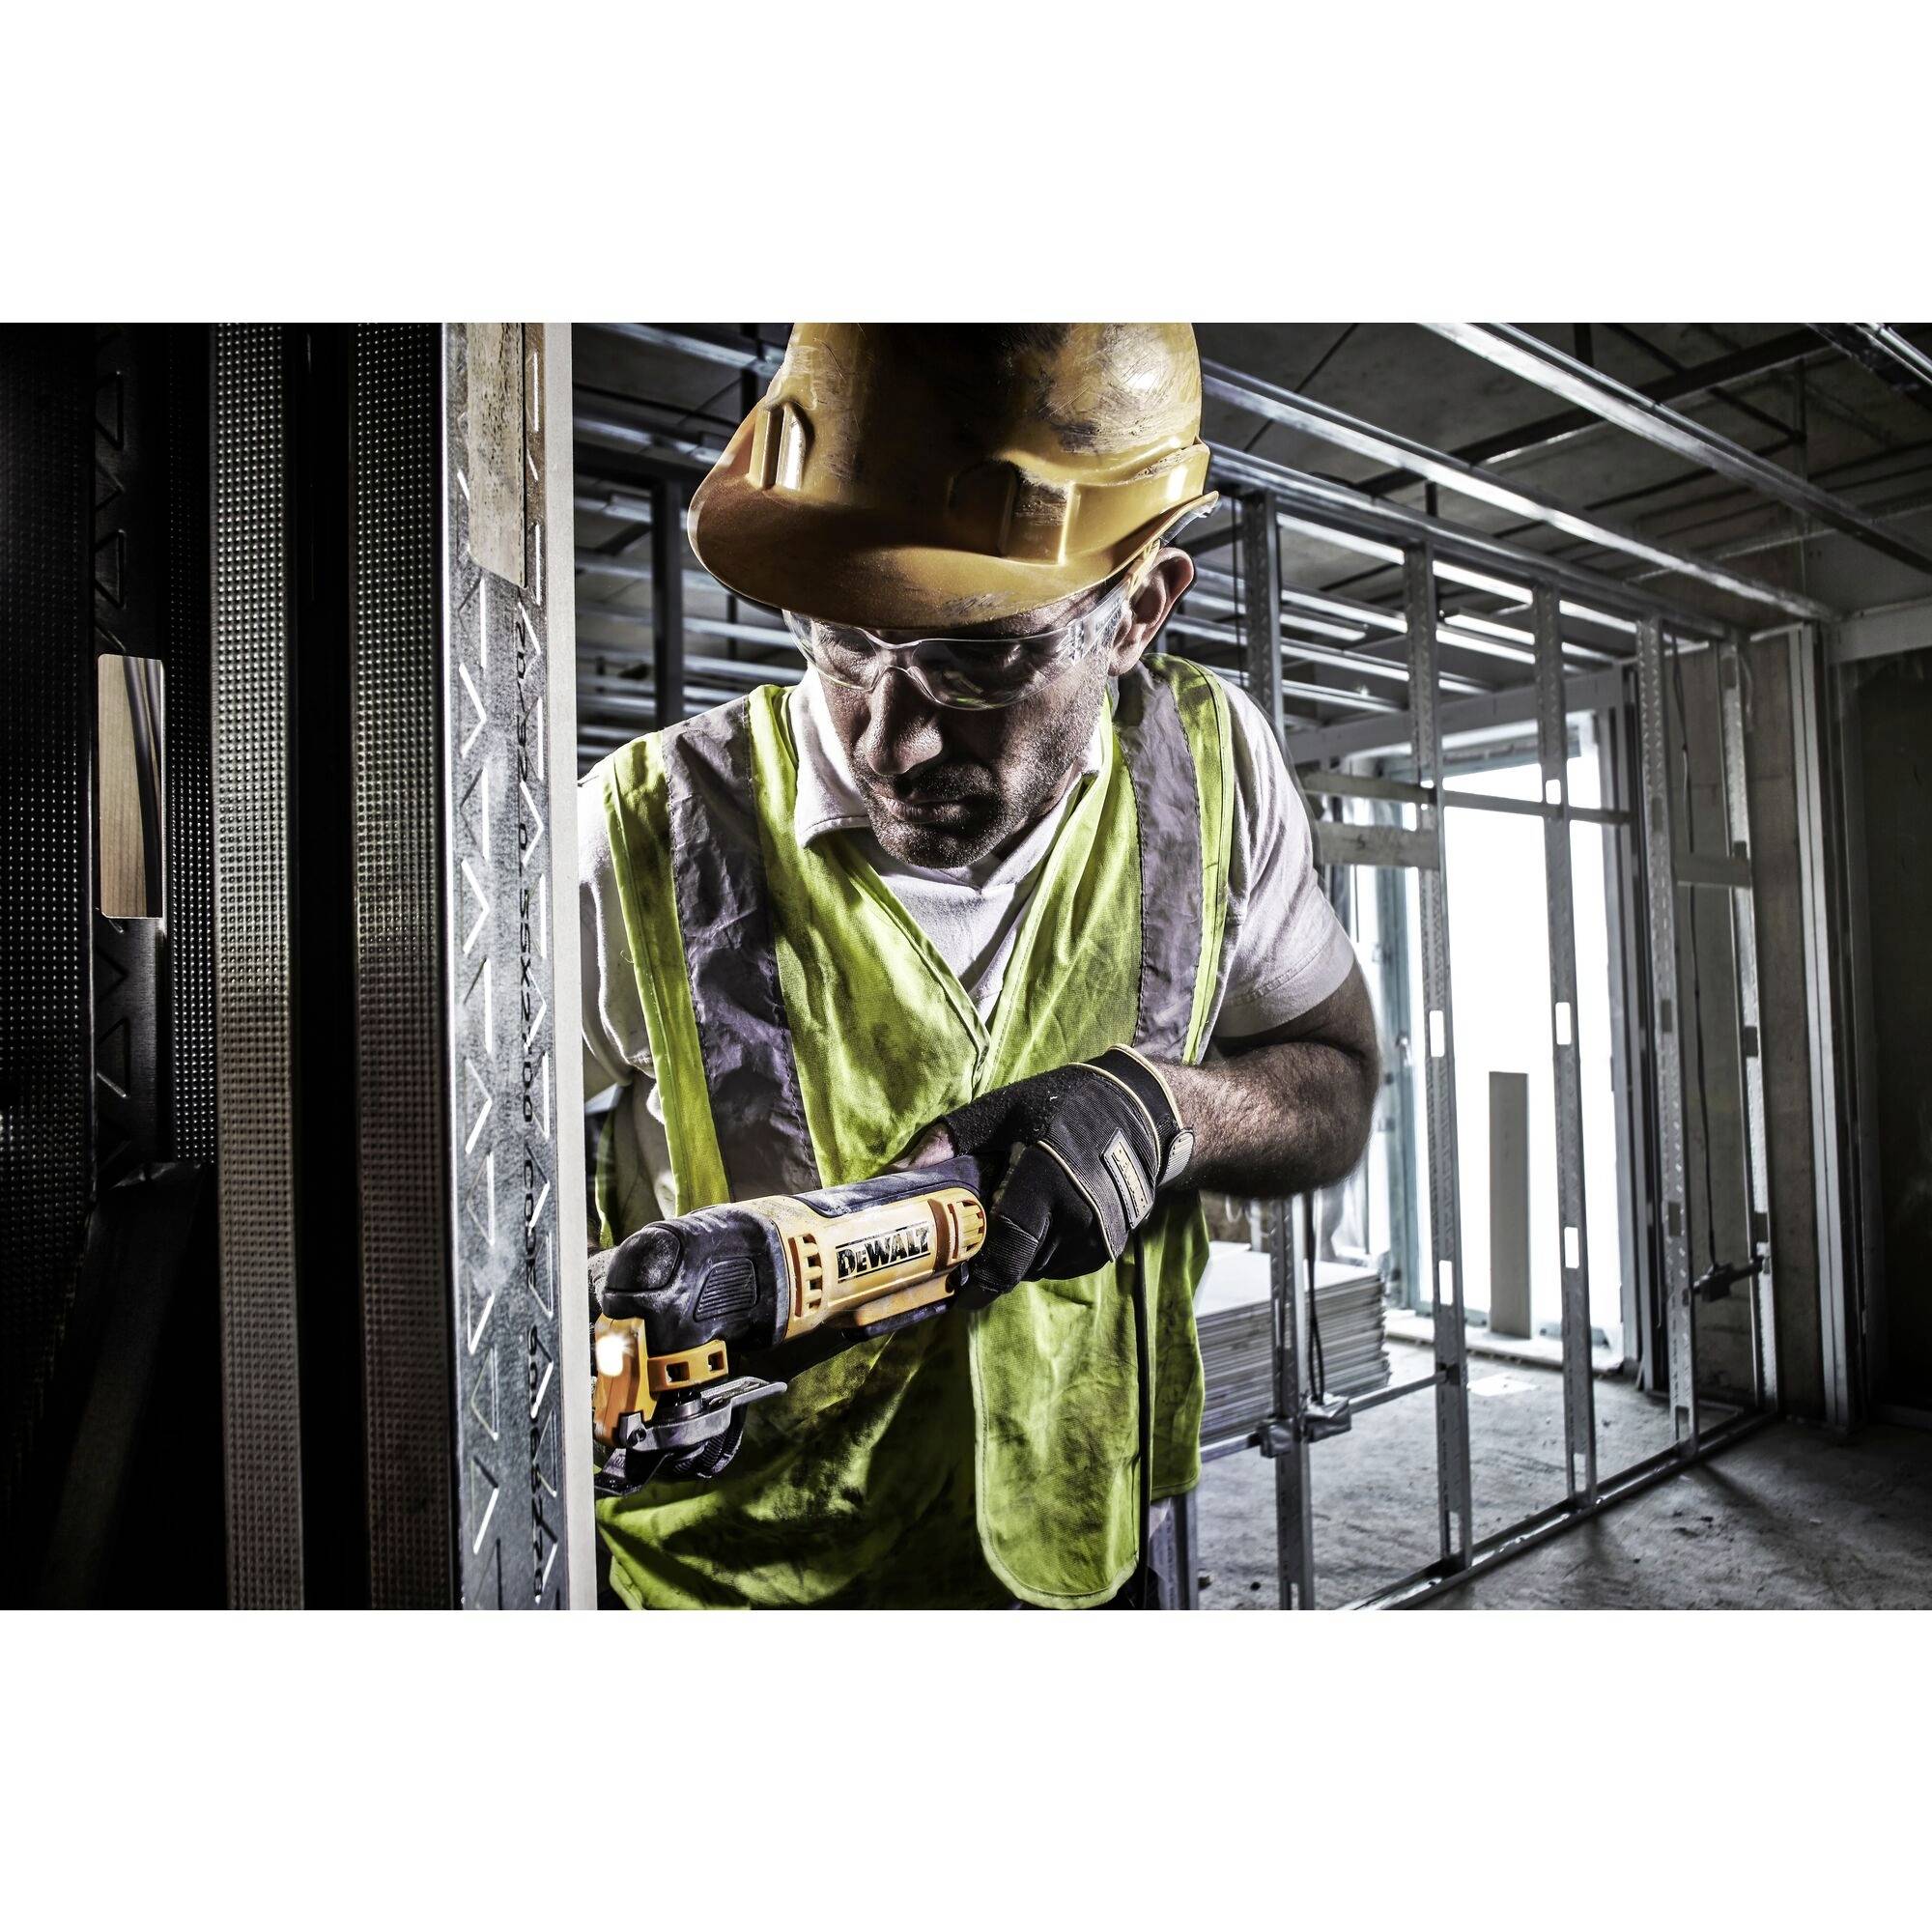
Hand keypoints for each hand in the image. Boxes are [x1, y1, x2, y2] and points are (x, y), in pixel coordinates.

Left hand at [918, 1047, 1192, 1303]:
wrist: (1140, 1111)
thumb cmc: (1060, 1104)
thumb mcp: (998, 1111)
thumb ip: (945, 1144)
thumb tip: (891, 1177)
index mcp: (1046, 1180)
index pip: (1007, 1251)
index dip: (979, 1282)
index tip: (955, 1294)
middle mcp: (1078, 1214)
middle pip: (1019, 1266)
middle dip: (991, 1266)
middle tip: (967, 1257)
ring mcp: (1100, 1234)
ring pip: (1040, 1268)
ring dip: (1018, 1256)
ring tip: (1008, 1223)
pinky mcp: (1112, 1245)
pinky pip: (1062, 1264)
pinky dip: (1043, 1252)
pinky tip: (1040, 1221)